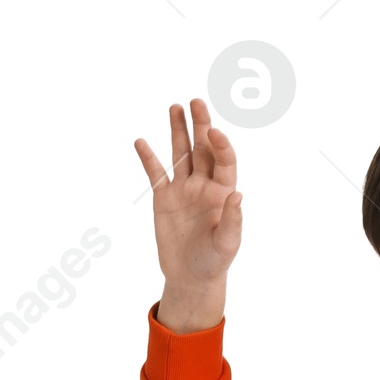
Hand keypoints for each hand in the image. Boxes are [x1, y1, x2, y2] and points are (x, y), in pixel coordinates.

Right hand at [134, 97, 242, 330]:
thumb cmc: (214, 262)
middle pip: (202, 148)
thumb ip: (233, 220)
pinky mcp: (163, 198)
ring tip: (175, 107)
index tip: (214, 132)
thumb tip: (238, 194)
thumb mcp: (227, 244)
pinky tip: (141, 141)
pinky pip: (155, 173)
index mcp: (222, 192)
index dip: (221, 145)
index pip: (224, 161)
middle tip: (197, 101)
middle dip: (201, 125)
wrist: (191, 277)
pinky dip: (148, 158)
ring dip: (178, 131)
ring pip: (181, 154)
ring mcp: (183, 189)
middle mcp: (203, 185)